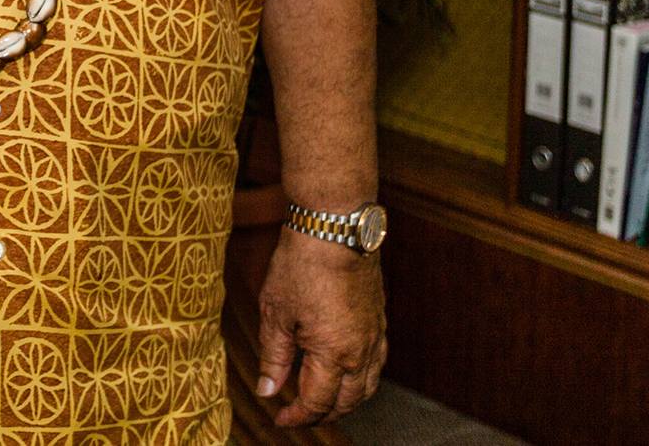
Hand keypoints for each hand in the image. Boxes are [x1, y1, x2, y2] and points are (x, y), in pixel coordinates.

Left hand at [254, 226, 385, 426]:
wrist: (333, 227)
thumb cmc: (301, 265)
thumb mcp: (275, 313)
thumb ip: (274, 357)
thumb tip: (269, 391)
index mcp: (334, 354)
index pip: (318, 402)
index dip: (297, 417)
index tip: (279, 420)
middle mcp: (361, 350)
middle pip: (348, 401)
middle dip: (323, 414)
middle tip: (298, 416)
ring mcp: (375, 334)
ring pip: (368, 385)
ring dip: (346, 400)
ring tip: (323, 401)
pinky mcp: (380, 318)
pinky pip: (377, 361)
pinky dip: (362, 377)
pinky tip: (347, 372)